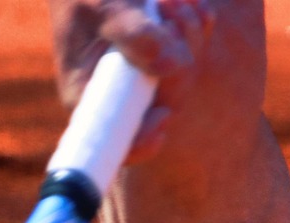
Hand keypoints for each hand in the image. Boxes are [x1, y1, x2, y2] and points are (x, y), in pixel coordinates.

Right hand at [48, 0, 214, 161]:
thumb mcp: (100, 8)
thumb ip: (130, 33)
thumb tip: (169, 66)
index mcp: (92, 98)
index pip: (118, 141)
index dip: (143, 140)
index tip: (163, 115)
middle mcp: (123, 96)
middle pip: (167, 102)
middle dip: (177, 58)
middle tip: (167, 12)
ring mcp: (148, 80)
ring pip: (186, 73)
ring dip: (187, 32)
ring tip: (167, 0)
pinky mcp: (167, 59)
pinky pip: (196, 50)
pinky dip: (197, 23)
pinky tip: (187, 3)